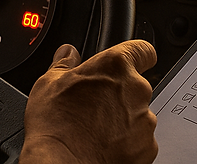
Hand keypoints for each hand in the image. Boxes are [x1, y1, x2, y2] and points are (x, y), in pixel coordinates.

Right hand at [20, 40, 157, 163]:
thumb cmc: (55, 124)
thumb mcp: (48, 84)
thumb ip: (64, 63)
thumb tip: (68, 53)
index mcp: (115, 66)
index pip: (143, 49)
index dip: (136, 56)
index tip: (128, 63)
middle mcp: (137, 89)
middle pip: (136, 85)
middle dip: (120, 93)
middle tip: (95, 105)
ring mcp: (145, 120)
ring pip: (139, 113)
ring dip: (124, 118)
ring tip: (97, 129)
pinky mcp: (147, 146)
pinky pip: (141, 139)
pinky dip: (128, 141)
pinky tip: (104, 145)